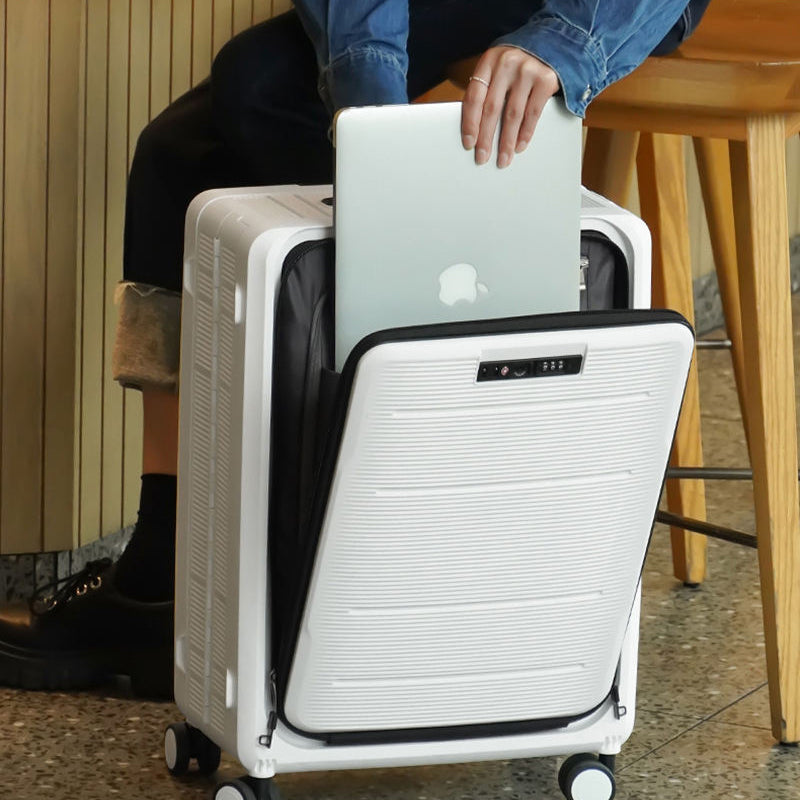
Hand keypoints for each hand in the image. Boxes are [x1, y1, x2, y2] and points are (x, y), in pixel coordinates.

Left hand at [461, 46, 559, 167]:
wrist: (555, 42)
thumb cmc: (519, 63)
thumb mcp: (499, 67)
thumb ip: (488, 89)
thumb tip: (476, 129)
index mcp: (489, 61)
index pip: (474, 96)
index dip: (470, 123)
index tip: (469, 143)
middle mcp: (507, 63)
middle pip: (492, 108)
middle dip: (486, 138)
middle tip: (482, 158)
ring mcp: (528, 70)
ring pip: (513, 115)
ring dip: (507, 142)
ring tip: (503, 159)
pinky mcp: (546, 79)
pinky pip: (533, 114)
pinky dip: (525, 134)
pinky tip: (520, 146)